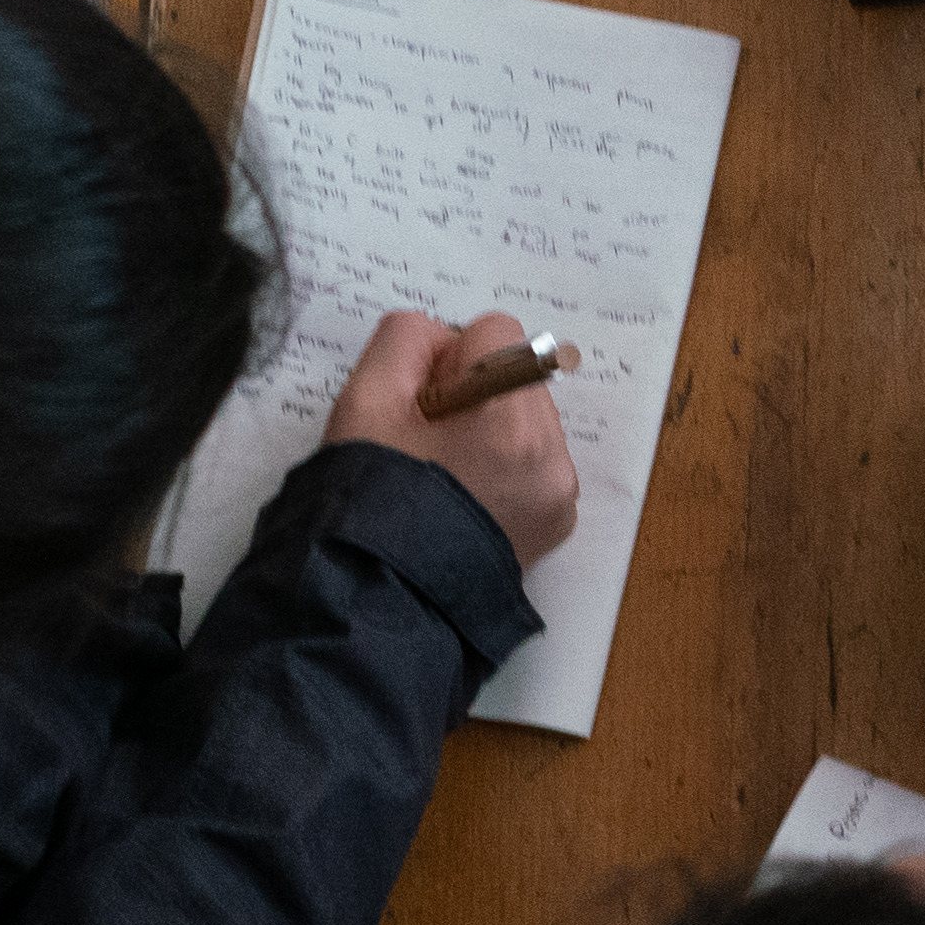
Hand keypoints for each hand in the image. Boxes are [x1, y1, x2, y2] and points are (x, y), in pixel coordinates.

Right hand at [326, 310, 582, 561]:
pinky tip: (464, 495)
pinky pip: (537, 461)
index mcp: (509, 421)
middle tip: (427, 441)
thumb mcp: (366, 399)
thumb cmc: (369, 495)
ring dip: (492, 429)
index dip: (447, 360)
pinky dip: (506, 466)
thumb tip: (443, 340)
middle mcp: (550, 454)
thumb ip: (405, 340)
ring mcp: (558, 492)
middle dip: (475, 393)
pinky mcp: (557, 520)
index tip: (420, 404)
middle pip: (518, 374)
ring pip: (530, 417)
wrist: (378, 591)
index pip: (495, 333)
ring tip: (445, 473)